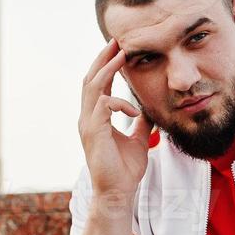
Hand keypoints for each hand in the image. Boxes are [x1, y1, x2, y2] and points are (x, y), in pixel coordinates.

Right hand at [79, 39, 152, 197]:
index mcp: (95, 118)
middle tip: (116, 41)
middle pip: (90, 79)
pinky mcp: (94, 133)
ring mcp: (88, 125)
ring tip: (121, 54)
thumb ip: (140, 123)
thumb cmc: (125, 171)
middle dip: (103, 59)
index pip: (98, 85)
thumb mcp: (138, 140)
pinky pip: (104, 105)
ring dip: (108, 69)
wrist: (118, 194)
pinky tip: (133, 109)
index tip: (119, 49)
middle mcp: (87, 118)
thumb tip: (147, 110)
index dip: (107, 66)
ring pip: (93, 87)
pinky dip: (120, 102)